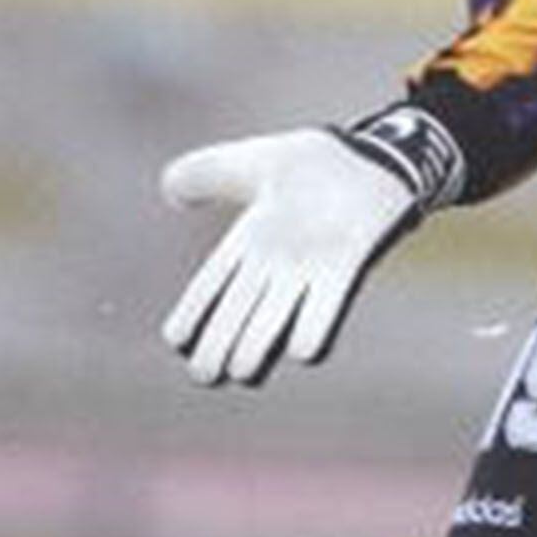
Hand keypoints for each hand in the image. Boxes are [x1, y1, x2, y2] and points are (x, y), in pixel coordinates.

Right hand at [160, 111, 455, 386]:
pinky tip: (303, 352)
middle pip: (241, 310)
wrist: (367, 159)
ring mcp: (312, 268)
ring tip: (242, 372)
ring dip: (261, 345)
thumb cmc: (309, 164)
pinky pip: (329, 301)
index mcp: (250, 241)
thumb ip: (204, 172)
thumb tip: (169, 189)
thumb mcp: (246, 162)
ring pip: (278, 316)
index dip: (194, 312)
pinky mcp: (346, 266)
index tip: (175, 341)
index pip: (214, 284)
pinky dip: (316, 326)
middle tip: (204, 377)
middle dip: (221, 343)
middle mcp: (277, 263)